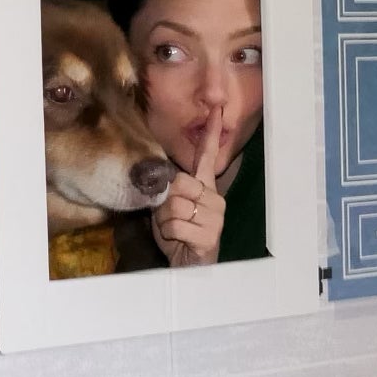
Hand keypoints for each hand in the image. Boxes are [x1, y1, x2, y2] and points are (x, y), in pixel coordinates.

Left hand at [152, 116, 224, 266]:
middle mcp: (215, 199)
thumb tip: (160, 178)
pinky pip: (177, 225)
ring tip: (174, 231)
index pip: (208, 157)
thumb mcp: (168, 209)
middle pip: (180, 183)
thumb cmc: (178, 237)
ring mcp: (216, 217)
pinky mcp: (211, 235)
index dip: (211, 133)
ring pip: (176, 205)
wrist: (188, 267)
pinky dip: (170, 234)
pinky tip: (179, 240)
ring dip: (165, 221)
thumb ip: (167, 191)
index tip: (217, 110)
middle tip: (168, 218)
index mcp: (205, 189)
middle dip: (164, 203)